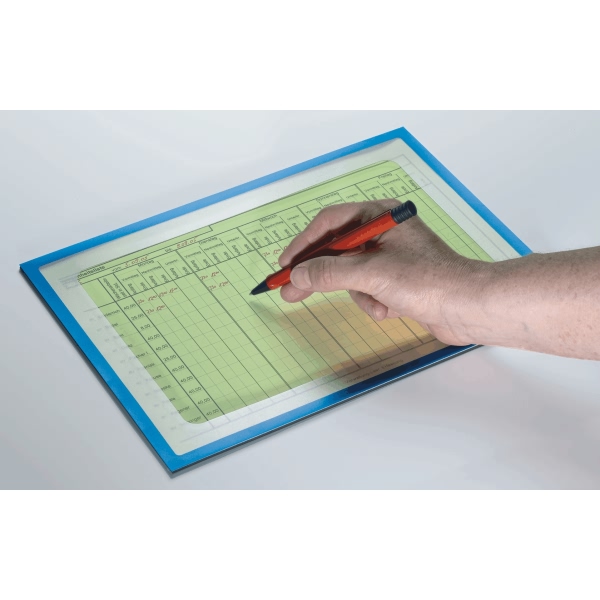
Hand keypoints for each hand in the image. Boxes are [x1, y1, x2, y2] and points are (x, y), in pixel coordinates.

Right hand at [278, 199, 482, 346]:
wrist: (468, 307)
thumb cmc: (429, 280)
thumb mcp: (371, 273)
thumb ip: (329, 272)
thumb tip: (298, 274)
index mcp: (379, 215)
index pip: (329, 223)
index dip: (303, 244)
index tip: (285, 264)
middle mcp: (383, 232)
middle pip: (335, 251)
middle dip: (319, 275)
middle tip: (290, 291)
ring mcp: (390, 257)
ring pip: (350, 276)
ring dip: (359, 295)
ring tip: (377, 304)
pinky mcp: (397, 280)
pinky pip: (368, 290)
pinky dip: (374, 303)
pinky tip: (390, 310)